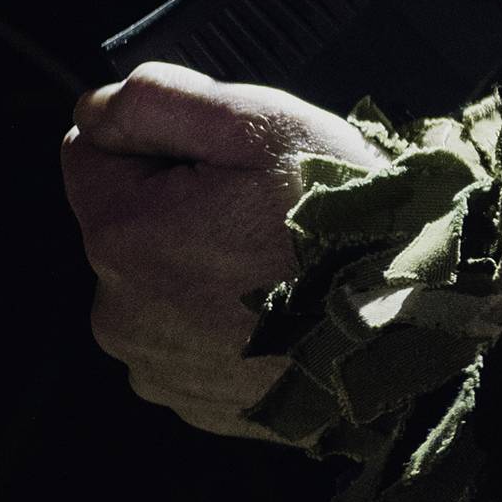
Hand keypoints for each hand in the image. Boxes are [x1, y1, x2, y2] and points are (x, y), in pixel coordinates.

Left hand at [63, 61, 383, 436]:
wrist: (411, 331)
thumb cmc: (339, 222)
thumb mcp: (259, 122)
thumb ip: (157, 99)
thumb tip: (96, 111)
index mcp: (120, 233)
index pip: (90, 154)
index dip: (160, 144)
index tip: (225, 163)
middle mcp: (116, 310)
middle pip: (128, 224)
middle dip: (181, 208)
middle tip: (266, 214)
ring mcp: (154, 365)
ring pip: (158, 284)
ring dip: (202, 267)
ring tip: (280, 267)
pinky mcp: (192, 401)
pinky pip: (188, 340)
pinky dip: (224, 323)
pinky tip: (281, 313)